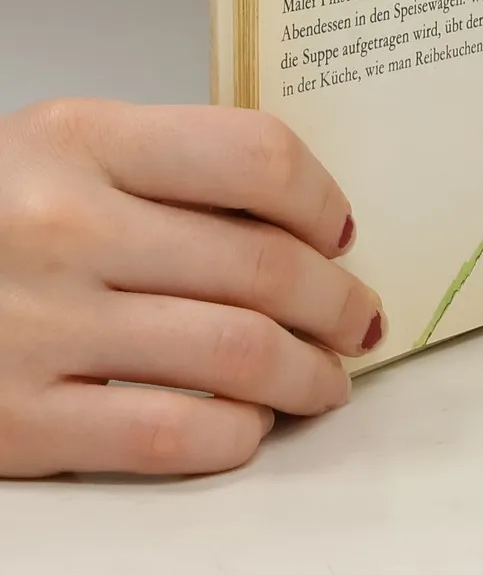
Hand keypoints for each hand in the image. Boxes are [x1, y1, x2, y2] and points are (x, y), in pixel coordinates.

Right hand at [0, 100, 383, 477]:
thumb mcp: (67, 150)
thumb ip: (175, 168)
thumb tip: (311, 224)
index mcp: (81, 138)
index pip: (257, 157)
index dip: (323, 199)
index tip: (342, 231)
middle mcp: (63, 228)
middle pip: (263, 264)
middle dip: (336, 301)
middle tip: (357, 317)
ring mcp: (36, 329)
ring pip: (236, 354)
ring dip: (308, 373)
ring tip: (328, 376)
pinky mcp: (13, 424)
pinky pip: (171, 436)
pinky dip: (237, 433)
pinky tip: (252, 422)